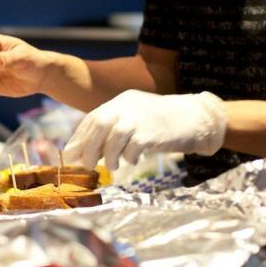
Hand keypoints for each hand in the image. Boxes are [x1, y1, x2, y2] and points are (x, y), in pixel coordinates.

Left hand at [62, 89, 226, 170]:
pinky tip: (132, 160)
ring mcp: (141, 118)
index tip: (70, 155)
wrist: (195, 118)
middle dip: (89, 148)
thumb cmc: (161, 123)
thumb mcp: (135, 118)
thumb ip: (113, 130)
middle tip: (86, 165)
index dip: (80, 138)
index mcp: (121, 101)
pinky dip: (128, 157)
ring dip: (108, 156)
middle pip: (100, 125)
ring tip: (113, 165)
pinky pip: (133, 147)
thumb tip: (84, 152)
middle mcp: (129, 106)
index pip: (93, 118)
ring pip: (114, 137)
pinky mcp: (153, 132)